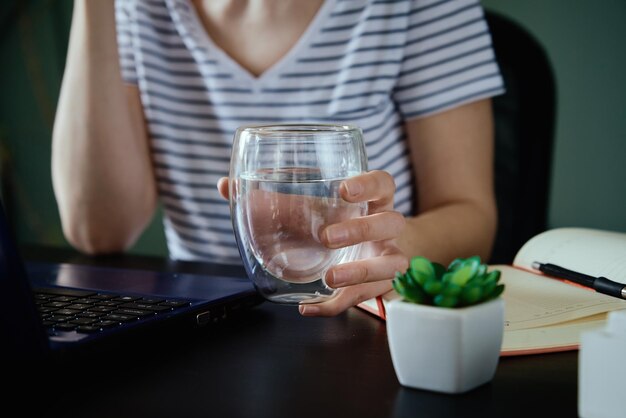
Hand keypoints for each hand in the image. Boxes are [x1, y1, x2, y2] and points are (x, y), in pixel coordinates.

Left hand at [217, 171, 407, 315]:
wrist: (369, 252)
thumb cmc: (334, 222)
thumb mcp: (309, 209)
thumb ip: (269, 198)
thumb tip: (225, 186)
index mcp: (373, 201)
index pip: (383, 184)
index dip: (368, 185)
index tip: (344, 190)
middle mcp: (385, 228)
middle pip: (391, 222)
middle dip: (362, 230)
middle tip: (328, 238)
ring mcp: (387, 257)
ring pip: (392, 264)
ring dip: (361, 272)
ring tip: (330, 278)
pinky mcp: (380, 286)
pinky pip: (367, 299)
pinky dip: (336, 305)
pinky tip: (310, 307)